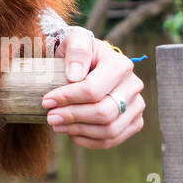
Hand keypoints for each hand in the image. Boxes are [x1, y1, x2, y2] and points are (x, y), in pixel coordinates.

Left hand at [41, 27, 144, 148]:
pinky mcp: (133, 122)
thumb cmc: (80, 52)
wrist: (90, 63)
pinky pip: (112, 140)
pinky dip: (89, 140)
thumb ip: (76, 51)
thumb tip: (75, 76)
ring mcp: (136, 106)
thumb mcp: (75, 41)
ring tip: (57, 125)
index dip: (67, 98)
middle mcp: (133, 86)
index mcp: (121, 65)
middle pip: (104, 113)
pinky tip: (71, 133)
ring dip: (79, 131)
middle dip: (73, 117)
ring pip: (110, 130)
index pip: (93, 90)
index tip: (46, 101)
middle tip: (50, 117)